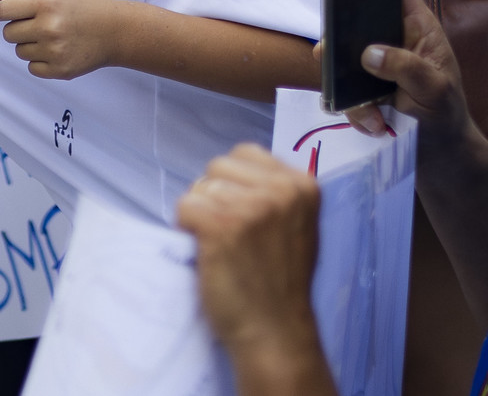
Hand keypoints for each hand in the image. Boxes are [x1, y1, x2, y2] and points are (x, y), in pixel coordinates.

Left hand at [0, 0, 125, 79]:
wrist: (116, 31)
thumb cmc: (85, 5)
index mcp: (47, 2)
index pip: (2, 11)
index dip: (4, 10)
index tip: (13, 10)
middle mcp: (49, 28)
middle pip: (8, 33)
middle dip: (18, 26)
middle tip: (38, 21)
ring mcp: (55, 52)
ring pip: (19, 51)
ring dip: (29, 43)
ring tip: (50, 35)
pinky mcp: (60, 70)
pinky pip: (32, 67)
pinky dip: (39, 60)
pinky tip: (55, 49)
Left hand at [177, 145, 329, 385]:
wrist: (275, 333)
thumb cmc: (279, 282)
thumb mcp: (295, 226)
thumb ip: (273, 194)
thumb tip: (235, 170)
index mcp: (303, 185)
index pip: (245, 153)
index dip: (233, 183)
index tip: (243, 218)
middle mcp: (281, 191)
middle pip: (218, 166)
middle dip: (215, 196)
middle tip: (231, 236)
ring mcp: (252, 207)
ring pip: (199, 187)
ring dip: (201, 215)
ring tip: (221, 247)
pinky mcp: (222, 225)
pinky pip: (184, 207)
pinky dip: (186, 229)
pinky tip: (207, 253)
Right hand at [344, 0, 477, 148]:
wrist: (439, 152)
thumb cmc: (446, 112)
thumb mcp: (434, 88)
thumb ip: (405, 67)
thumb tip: (369, 53)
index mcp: (417, 28)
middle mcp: (392, 40)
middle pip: (355, 20)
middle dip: (340, 40)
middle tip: (328, 54)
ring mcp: (373, 64)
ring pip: (340, 59)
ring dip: (346, 87)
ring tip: (372, 114)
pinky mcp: (360, 88)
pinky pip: (341, 90)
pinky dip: (353, 110)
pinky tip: (374, 124)